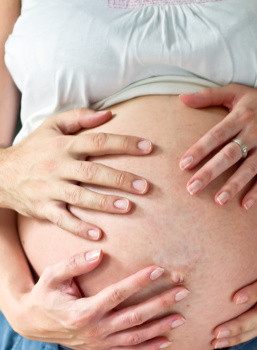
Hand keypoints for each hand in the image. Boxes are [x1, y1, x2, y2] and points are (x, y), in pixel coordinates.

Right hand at [1, 108, 152, 239]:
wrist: (1, 173)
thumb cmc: (34, 148)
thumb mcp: (51, 126)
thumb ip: (80, 118)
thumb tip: (109, 113)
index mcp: (64, 145)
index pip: (98, 141)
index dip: (124, 143)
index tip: (148, 147)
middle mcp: (58, 166)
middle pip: (93, 171)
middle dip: (120, 179)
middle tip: (145, 186)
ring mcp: (51, 188)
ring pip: (81, 197)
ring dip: (105, 203)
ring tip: (128, 207)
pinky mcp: (44, 208)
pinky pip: (63, 220)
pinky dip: (80, 228)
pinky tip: (99, 235)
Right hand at [7, 250, 189, 349]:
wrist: (32, 323)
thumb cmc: (45, 294)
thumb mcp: (52, 275)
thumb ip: (75, 264)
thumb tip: (99, 254)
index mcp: (83, 311)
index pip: (117, 294)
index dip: (139, 281)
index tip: (159, 269)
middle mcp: (94, 330)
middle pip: (134, 317)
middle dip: (160, 304)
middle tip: (182, 291)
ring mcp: (99, 343)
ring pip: (135, 337)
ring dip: (160, 327)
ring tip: (182, 317)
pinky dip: (148, 348)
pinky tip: (166, 341)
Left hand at [179, 84, 256, 209]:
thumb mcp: (236, 92)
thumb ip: (208, 95)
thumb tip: (181, 97)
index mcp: (241, 117)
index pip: (216, 135)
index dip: (200, 149)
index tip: (183, 165)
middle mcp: (254, 133)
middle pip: (229, 155)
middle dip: (210, 172)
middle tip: (192, 188)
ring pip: (248, 169)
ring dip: (233, 186)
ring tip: (218, 201)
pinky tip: (245, 206)